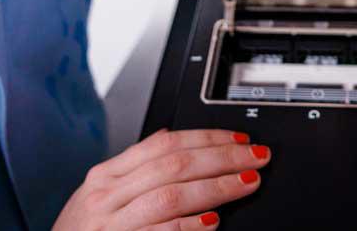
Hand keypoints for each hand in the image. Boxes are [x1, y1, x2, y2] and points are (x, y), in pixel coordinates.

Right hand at [52, 128, 270, 229]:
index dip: (206, 138)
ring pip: (171, 194)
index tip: (239, 141)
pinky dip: (187, 227)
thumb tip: (170, 135)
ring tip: (245, 183)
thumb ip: (133, 168)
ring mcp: (112, 224)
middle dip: (222, 158)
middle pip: (174, 164)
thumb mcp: (100, 195)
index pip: (164, 143)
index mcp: (107, 175)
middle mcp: (107, 195)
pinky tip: (211, 223)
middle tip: (256, 158)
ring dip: (215, 187)